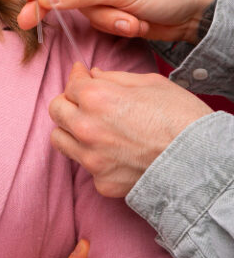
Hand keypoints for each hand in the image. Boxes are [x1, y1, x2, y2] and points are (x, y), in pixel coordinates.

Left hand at [49, 63, 212, 196]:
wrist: (202, 162)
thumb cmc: (181, 117)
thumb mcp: (149, 83)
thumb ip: (113, 78)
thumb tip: (92, 74)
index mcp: (96, 97)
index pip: (70, 83)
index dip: (78, 77)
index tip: (82, 75)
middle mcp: (86, 128)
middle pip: (56, 110)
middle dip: (68, 101)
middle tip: (83, 101)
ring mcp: (92, 159)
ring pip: (60, 139)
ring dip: (70, 129)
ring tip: (91, 127)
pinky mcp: (101, 183)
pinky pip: (85, 167)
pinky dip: (94, 157)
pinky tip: (113, 152)